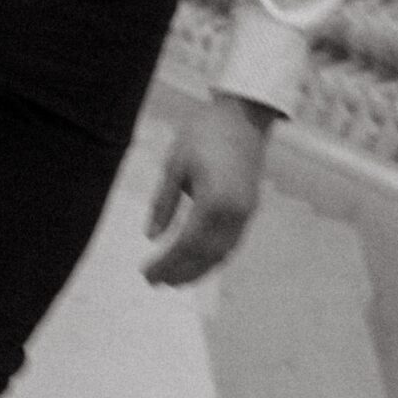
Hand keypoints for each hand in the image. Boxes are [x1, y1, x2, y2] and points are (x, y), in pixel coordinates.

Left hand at [142, 95, 271, 286]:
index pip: (187, 244)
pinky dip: (214, 257)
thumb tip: (152, 237)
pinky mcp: (250, 208)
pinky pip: (232, 242)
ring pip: (222, 253)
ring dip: (199, 270)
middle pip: (206, 255)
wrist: (244, 114)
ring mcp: (246, 213)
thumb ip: (164, 203)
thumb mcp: (176, 164)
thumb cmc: (204, 133)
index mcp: (214, 202)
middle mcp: (234, 214)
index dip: (167, 263)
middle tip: (156, 283)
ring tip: (175, 280)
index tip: (147, 275)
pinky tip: (199, 260)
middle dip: (182, 272)